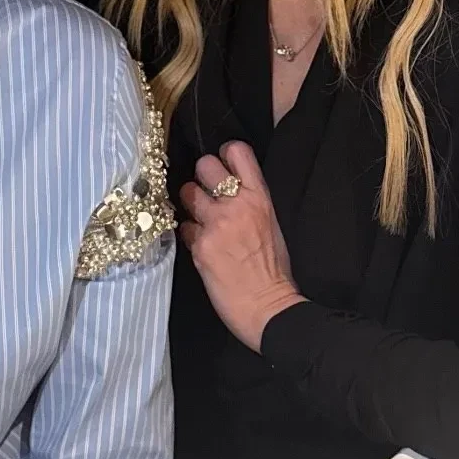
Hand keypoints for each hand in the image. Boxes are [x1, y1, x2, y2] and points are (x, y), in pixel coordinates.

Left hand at [178, 140, 304, 350]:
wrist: (269, 307)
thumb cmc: (274, 271)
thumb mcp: (272, 225)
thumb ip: (250, 202)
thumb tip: (230, 190)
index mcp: (260, 197)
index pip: (237, 151)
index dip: (224, 155)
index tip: (222, 166)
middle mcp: (237, 205)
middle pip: (204, 165)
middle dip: (201, 178)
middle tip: (205, 194)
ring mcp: (216, 224)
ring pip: (187, 192)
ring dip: (190, 205)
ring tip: (200, 220)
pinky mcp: (200, 246)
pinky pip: (184, 228)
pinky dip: (189, 236)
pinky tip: (201, 247)